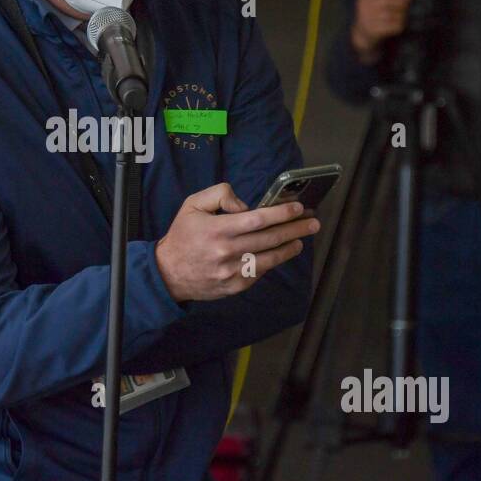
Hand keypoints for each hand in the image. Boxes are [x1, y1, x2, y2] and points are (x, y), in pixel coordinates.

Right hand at [154, 182, 319, 302]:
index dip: (281, 213)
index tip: (297, 208)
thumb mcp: (193, 204)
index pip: (258, 219)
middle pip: (270, 239)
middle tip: (313, 223)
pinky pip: (260, 273)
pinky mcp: (235, 286)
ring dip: (289, 248)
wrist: (167, 273)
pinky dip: (272, 262)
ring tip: (301, 240)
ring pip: (270, 259)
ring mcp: (233, 271)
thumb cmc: (182, 235)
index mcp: (218, 229)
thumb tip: (245, 205)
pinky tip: (279, 254)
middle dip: (295, 229)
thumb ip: (219, 194)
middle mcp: (228, 251)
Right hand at [351, 0, 412, 62]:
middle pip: (388, 1)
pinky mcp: (372, 31)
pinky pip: (391, 26)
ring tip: (403, 15)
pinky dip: (398, 25)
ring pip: (390, 15)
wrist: (363, 32)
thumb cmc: (375, 11)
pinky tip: (399, 24)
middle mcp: (363, 6)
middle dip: (401, 2)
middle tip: (407, 4)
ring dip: (400, 14)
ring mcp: (366, 19)